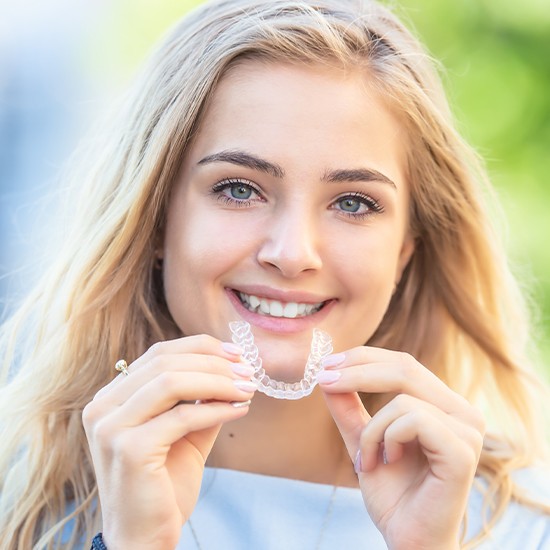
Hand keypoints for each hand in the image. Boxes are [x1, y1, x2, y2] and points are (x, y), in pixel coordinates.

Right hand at [82, 335, 256, 549]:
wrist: (145, 539)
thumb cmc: (164, 485)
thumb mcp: (185, 432)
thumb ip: (201, 400)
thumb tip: (234, 369)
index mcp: (111, 398)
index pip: (158, 354)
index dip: (201, 347)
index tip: (237, 353)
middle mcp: (102, 407)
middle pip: (165, 362)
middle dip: (214, 363)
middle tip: (248, 371)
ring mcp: (110, 428)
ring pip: (172, 382)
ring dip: (219, 381)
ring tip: (248, 388)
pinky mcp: (129, 449)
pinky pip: (183, 416)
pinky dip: (217, 409)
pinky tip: (240, 410)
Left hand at [318, 347, 484, 549]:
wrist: (409, 540)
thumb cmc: (393, 494)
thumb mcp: (362, 441)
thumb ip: (349, 408)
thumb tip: (328, 373)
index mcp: (443, 405)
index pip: (403, 364)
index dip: (363, 358)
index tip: (327, 364)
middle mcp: (462, 412)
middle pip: (405, 367)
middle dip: (357, 371)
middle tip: (325, 380)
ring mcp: (467, 430)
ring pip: (402, 398)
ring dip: (371, 429)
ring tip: (367, 460)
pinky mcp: (463, 450)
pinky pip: (412, 419)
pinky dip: (387, 439)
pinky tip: (387, 462)